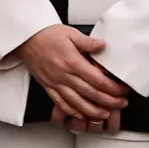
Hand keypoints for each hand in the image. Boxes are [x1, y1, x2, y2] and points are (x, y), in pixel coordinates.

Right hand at [14, 25, 129, 127]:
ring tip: (105, 114)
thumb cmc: (47, 34)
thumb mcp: (71, 33)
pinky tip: (80, 114)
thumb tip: (104, 45)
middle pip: (91, 93)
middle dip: (109, 101)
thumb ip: (88, 42)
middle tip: (122, 104)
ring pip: (77, 102)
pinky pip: (60, 103)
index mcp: (73, 62)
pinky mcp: (48, 86)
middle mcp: (64, 75)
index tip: (123, 90)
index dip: (114, 87)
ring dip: (92, 111)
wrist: (25, 38)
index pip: (98, 80)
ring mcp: (55, 82)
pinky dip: (71, 111)